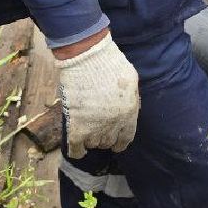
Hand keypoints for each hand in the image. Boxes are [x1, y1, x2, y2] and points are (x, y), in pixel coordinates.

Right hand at [54, 31, 139, 157]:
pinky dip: (77, 150)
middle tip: (97, 128)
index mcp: (129, 112)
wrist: (87, 57)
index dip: (120, 142)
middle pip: (108, 142)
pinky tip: (77, 147)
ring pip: (93, 144)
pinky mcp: (76, 126)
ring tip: (86, 128)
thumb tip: (129, 109)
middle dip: (104, 136)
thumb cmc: (109, 62)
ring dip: (90, 138)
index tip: (116, 142)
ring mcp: (95, 126)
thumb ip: (131, 98)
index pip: (126, 138)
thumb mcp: (131, 80)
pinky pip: (76, 148)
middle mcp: (114, 123)